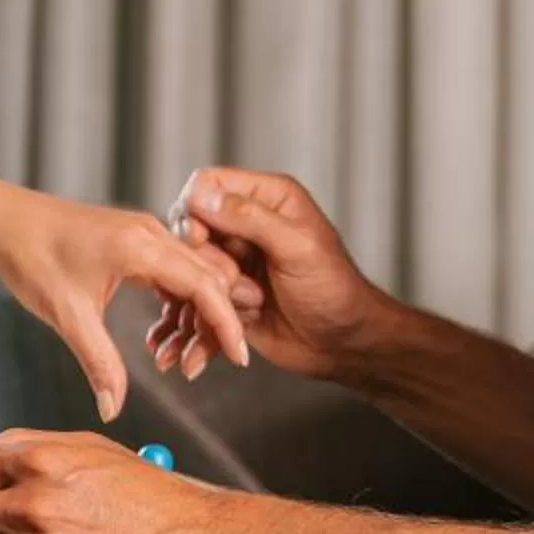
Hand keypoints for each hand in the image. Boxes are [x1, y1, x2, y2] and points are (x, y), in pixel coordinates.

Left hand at [0, 192, 250, 419]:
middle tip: (200, 367)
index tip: (238, 359)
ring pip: (193, 275)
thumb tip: (113, 409)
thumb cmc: (31, 256)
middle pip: (208, 278)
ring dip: (194, 315)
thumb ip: (98, 362)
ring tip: (177, 358)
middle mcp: (151, 233)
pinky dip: (176, 303)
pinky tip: (160, 335)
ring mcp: (144, 234)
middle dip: (214, 325)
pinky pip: (173, 271)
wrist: (3, 219)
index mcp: (141, 245)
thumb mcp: (66, 316)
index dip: (225, 325)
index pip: (205, 285)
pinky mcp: (134, 240)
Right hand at [150, 167, 388, 382]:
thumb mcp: (296, 246)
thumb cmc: (334, 290)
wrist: (342, 343)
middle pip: (192, 228)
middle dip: (202, 261)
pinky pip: (195, 301)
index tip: (201, 238)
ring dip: (200, 297)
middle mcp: (246, 226)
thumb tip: (201, 195)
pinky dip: (194, 327)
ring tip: (239, 310)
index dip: (196, 210)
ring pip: (190, 268)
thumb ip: (250, 218)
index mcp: (266, 199)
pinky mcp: (228, 294)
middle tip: (229, 282)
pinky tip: (196, 348)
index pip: (208, 185)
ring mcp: (234, 261)